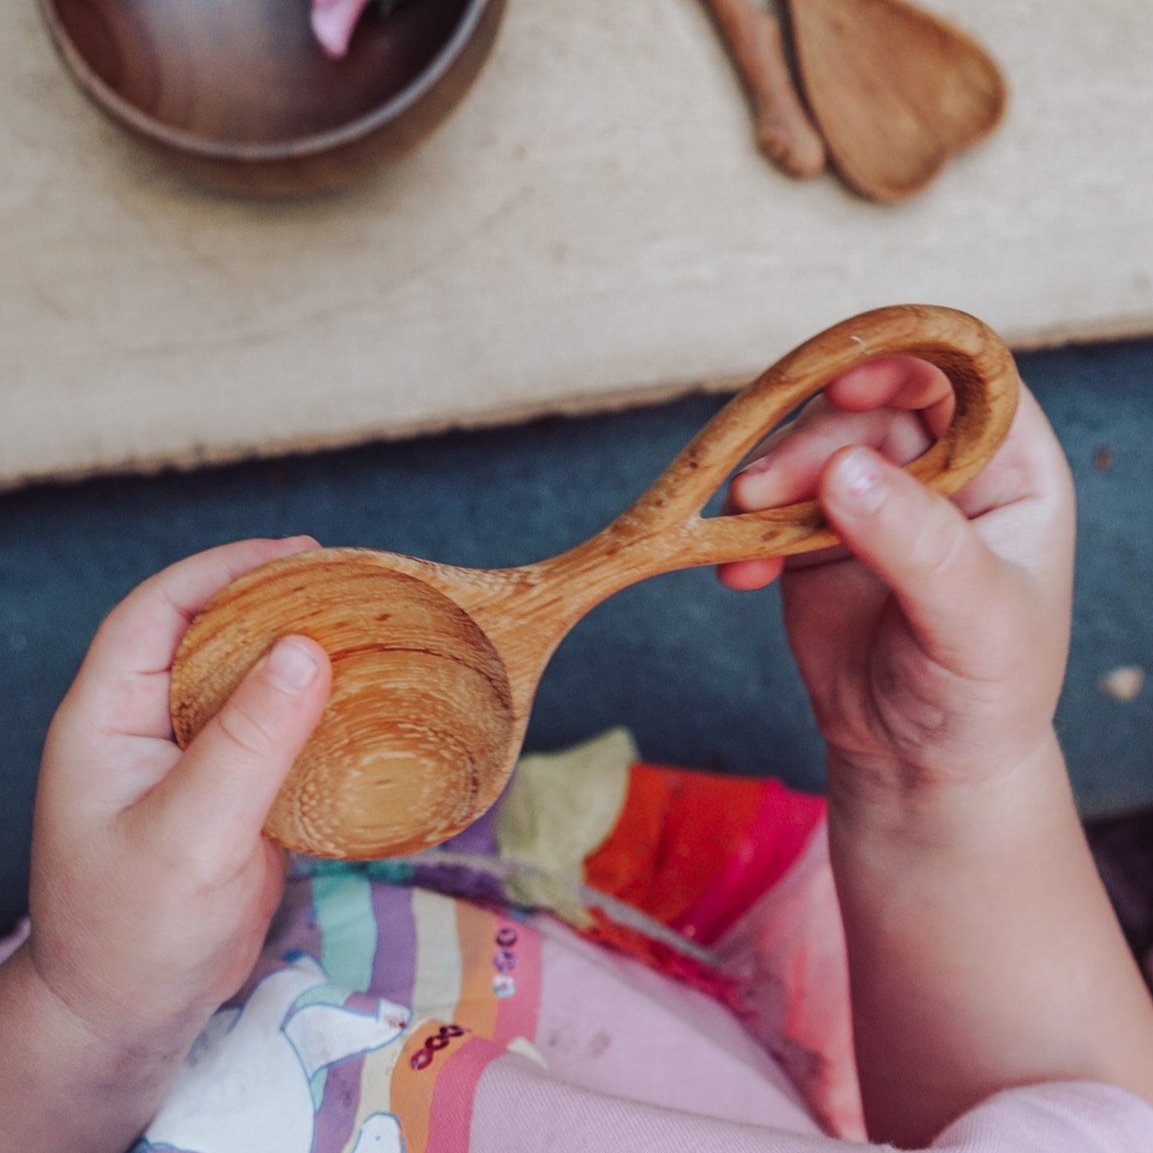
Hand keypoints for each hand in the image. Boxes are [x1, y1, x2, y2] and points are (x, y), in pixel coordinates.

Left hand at [25, 538, 331, 1066]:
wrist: (132, 1018)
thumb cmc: (136, 930)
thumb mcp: (191, 832)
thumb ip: (248, 742)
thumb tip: (308, 649)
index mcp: (109, 716)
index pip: (160, 612)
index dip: (224, 569)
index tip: (298, 553)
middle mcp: (149, 725)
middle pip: (211, 634)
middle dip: (274, 602)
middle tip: (349, 583)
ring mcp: (193, 760)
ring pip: (249, 682)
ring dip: (304, 654)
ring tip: (367, 630)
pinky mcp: (232, 794)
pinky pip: (277, 732)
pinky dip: (320, 711)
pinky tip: (364, 703)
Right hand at [719, 356, 1074, 804]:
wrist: (921, 763)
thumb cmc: (985, 692)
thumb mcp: (974, 620)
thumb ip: (916, 543)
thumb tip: (842, 470)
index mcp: (1009, 469)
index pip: (965, 381)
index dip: (907, 366)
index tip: (847, 388)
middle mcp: (940, 471)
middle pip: (867, 411)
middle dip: (811, 443)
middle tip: (761, 492)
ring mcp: (871, 502)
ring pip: (808, 453)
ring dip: (764, 484)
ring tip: (739, 531)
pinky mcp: (813, 541)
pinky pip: (765, 513)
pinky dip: (740, 534)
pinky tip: (736, 572)